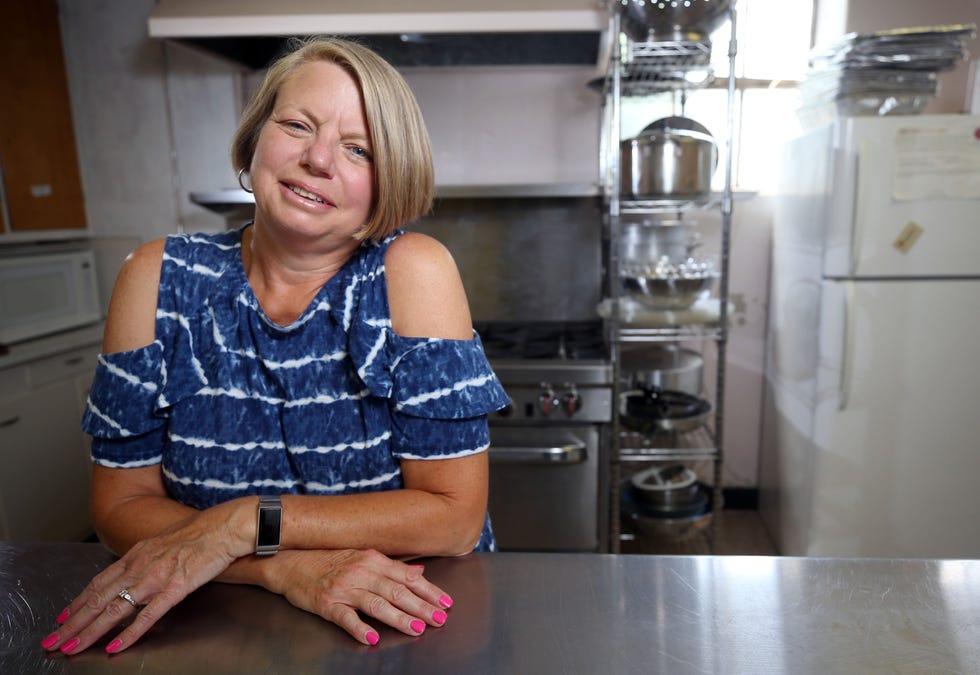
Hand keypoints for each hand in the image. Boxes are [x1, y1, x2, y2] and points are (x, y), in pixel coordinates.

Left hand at [41, 500, 253, 655]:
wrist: (225, 526)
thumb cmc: (202, 531)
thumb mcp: (165, 540)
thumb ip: (148, 557)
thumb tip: (139, 569)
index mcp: (137, 554)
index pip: (100, 581)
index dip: (79, 601)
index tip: (62, 617)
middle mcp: (140, 565)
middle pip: (98, 598)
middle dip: (73, 622)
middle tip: (52, 641)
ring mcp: (156, 577)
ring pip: (114, 608)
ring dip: (90, 630)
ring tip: (71, 647)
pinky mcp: (175, 588)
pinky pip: (147, 615)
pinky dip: (129, 632)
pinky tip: (115, 646)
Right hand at [271, 548, 453, 645]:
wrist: (291, 561)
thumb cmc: (328, 560)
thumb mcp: (362, 557)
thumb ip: (392, 567)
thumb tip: (419, 572)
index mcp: (373, 559)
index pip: (407, 577)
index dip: (429, 590)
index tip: (446, 602)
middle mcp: (361, 571)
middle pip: (397, 591)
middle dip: (421, 606)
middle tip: (439, 618)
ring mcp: (344, 587)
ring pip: (377, 603)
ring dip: (399, 618)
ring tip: (416, 629)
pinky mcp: (327, 603)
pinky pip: (346, 618)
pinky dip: (360, 628)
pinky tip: (373, 638)